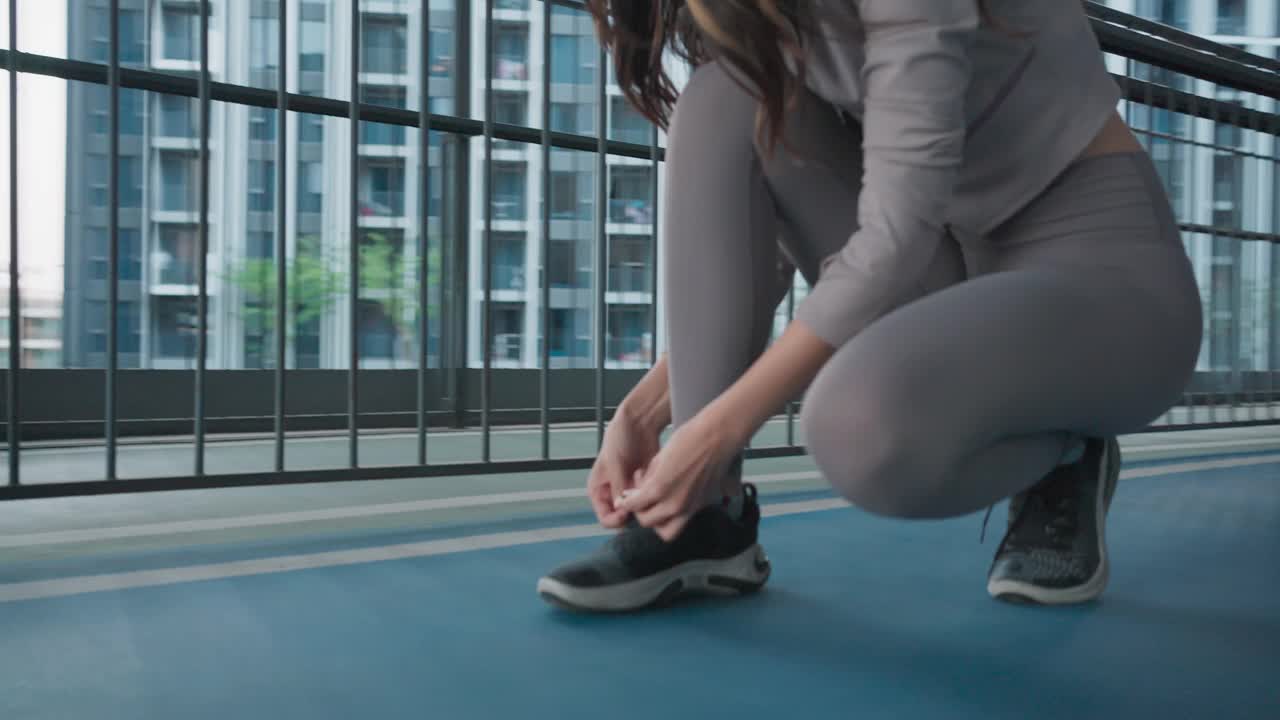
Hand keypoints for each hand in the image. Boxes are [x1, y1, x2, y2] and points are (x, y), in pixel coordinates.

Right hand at [588, 404, 662, 527]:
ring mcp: (627, 491)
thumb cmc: (620, 438)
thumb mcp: (616, 463)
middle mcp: (611, 493)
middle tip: (641, 503)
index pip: (605, 518)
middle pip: (621, 518)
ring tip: (647, 489)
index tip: (627, 513)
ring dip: (642, 505)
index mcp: (597, 490)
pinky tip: (653, 484)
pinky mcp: (642, 486)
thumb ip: (618, 487)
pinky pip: (647, 501)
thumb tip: (623, 510)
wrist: (638, 423)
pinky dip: (650, 497)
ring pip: (636, 511)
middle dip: (632, 513)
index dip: (616, 520)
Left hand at [618, 414, 739, 541]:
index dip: (626, 502)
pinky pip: (683, 521)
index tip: (625, 499)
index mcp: (659, 489)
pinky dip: (675, 516)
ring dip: (659, 522)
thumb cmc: (688, 439)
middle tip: (640, 500)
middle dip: (640, 512)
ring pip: (667, 531)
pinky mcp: (702, 506)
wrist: (718, 438)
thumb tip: (641, 491)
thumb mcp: (659, 458)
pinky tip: (674, 500)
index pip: (634, 506)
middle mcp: (674, 504)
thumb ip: (648, 479)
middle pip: (648, 522)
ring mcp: (690, 508)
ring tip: (657, 507)